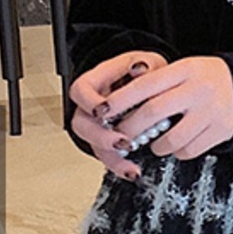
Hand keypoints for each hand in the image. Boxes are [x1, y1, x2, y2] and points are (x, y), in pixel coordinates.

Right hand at [68, 50, 169, 179]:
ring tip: (129, 164)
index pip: (81, 90)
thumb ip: (145, 65)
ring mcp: (100, 126)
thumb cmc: (144, 73)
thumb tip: (141, 69)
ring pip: (93, 145)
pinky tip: (133, 171)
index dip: (88, 102)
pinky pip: (109, 157)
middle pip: (81, 124)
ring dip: (111, 157)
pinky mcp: (109, 141)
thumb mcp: (148, 62)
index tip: (103, 110)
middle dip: (100, 136)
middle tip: (121, 141)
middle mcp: (93, 106)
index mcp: (97, 82)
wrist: (152, 87)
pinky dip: (121, 166)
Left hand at [96, 56, 232, 159]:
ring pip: (171, 138)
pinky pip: (189, 150)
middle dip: (131, 127)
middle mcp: (198, 89)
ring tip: (154, 142)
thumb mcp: (182, 70)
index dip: (120, 100)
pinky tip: (177, 145)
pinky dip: (177, 152)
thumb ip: (155, 82)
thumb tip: (118, 102)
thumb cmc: (204, 79)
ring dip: (155, 145)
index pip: (145, 85)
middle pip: (153, 112)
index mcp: (185, 70)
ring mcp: (211, 111)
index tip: (103, 111)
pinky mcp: (221, 130)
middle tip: (121, 135)